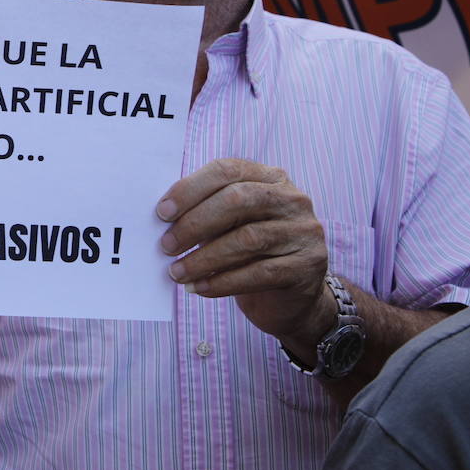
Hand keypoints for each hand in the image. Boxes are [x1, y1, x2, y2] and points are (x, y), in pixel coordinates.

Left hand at [158, 158, 332, 343]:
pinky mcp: (308, 266)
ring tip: (177, 272)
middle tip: (166, 246)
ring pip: (247, 239)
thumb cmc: (248, 253)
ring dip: (204, 258)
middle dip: (194, 223)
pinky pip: (259, 273)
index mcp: (270, 178)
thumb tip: (162, 215)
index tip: (161, 213)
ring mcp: (304, 232)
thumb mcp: (228, 225)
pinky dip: (223, 281)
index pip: (227, 171)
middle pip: (237, 200)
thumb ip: (204, 212)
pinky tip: (199, 288)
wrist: (290, 298)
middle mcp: (292, 199)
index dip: (191, 189)